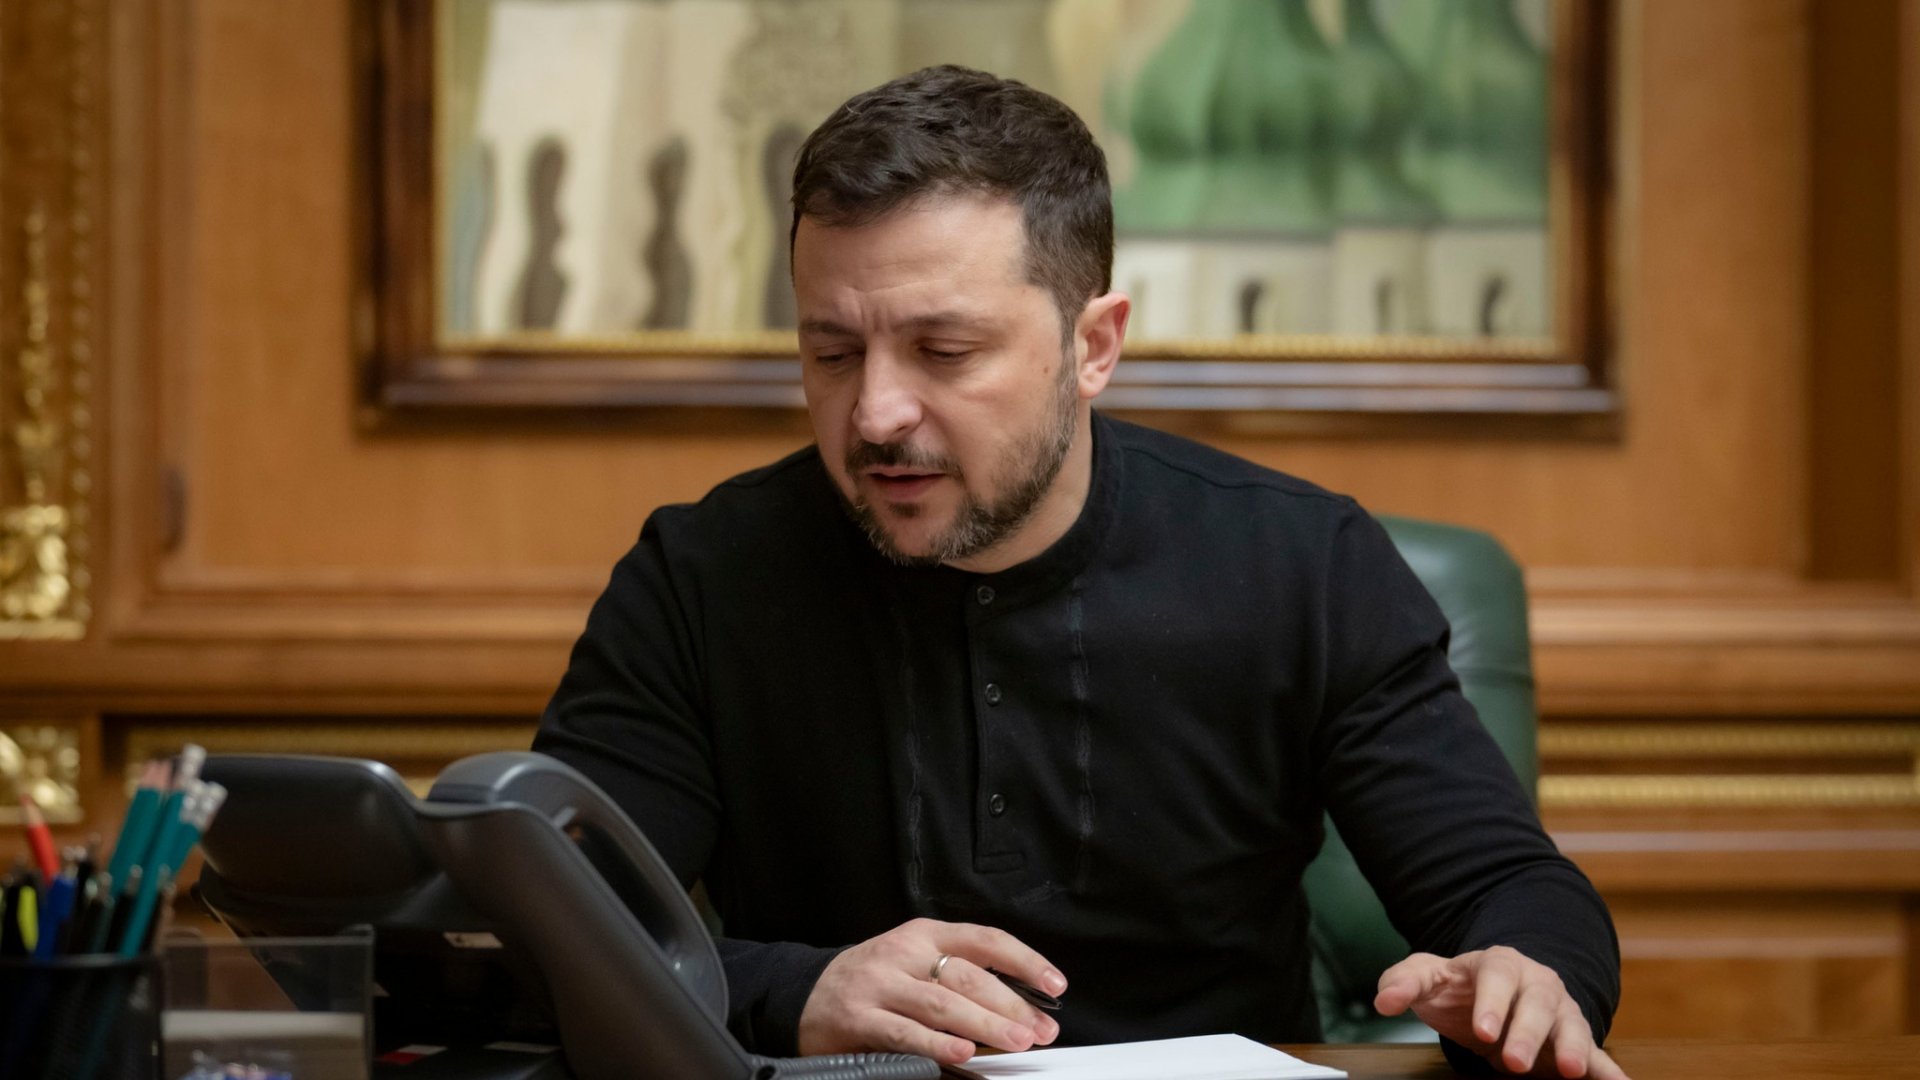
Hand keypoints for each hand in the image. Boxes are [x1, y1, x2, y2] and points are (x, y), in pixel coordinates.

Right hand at [797, 917, 1065, 1063]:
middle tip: (1040, 1029)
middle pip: (968, 975)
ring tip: (1015, 1042)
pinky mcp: (859, 1017)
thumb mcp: (914, 964)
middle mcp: (903, 952)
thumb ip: (960, 981)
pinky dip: (937, 1045)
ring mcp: (880, 984)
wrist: (803, 994)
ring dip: (984, 1025)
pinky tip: (962, 1055)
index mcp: (924, 934)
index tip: (1055, 984)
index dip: (1025, 961)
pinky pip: (905, 1032)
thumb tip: (1019, 1012)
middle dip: (1011, 1004)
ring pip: (942, 1002)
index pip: (985, 940)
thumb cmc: (872, 982)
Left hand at [1374, 947, 1627, 1078]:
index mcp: (1499, 964)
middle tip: (1513, 1060)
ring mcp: (1560, 1012)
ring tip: (1572, 1071)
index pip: (1497, 975)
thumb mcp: (1429, 978)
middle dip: (1527, 1031)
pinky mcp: (1576, 1041)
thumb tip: (1383, 1000)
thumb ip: (1404, 983)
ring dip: (1574, 1048)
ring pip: (1571, 1026)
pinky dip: (1610, 1070)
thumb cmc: (1460, 987)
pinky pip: (1598, 1054)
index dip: (1491, 1002)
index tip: (1482, 1029)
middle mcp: (1537, 984)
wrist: (1498, 993)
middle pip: (1536, 1003)